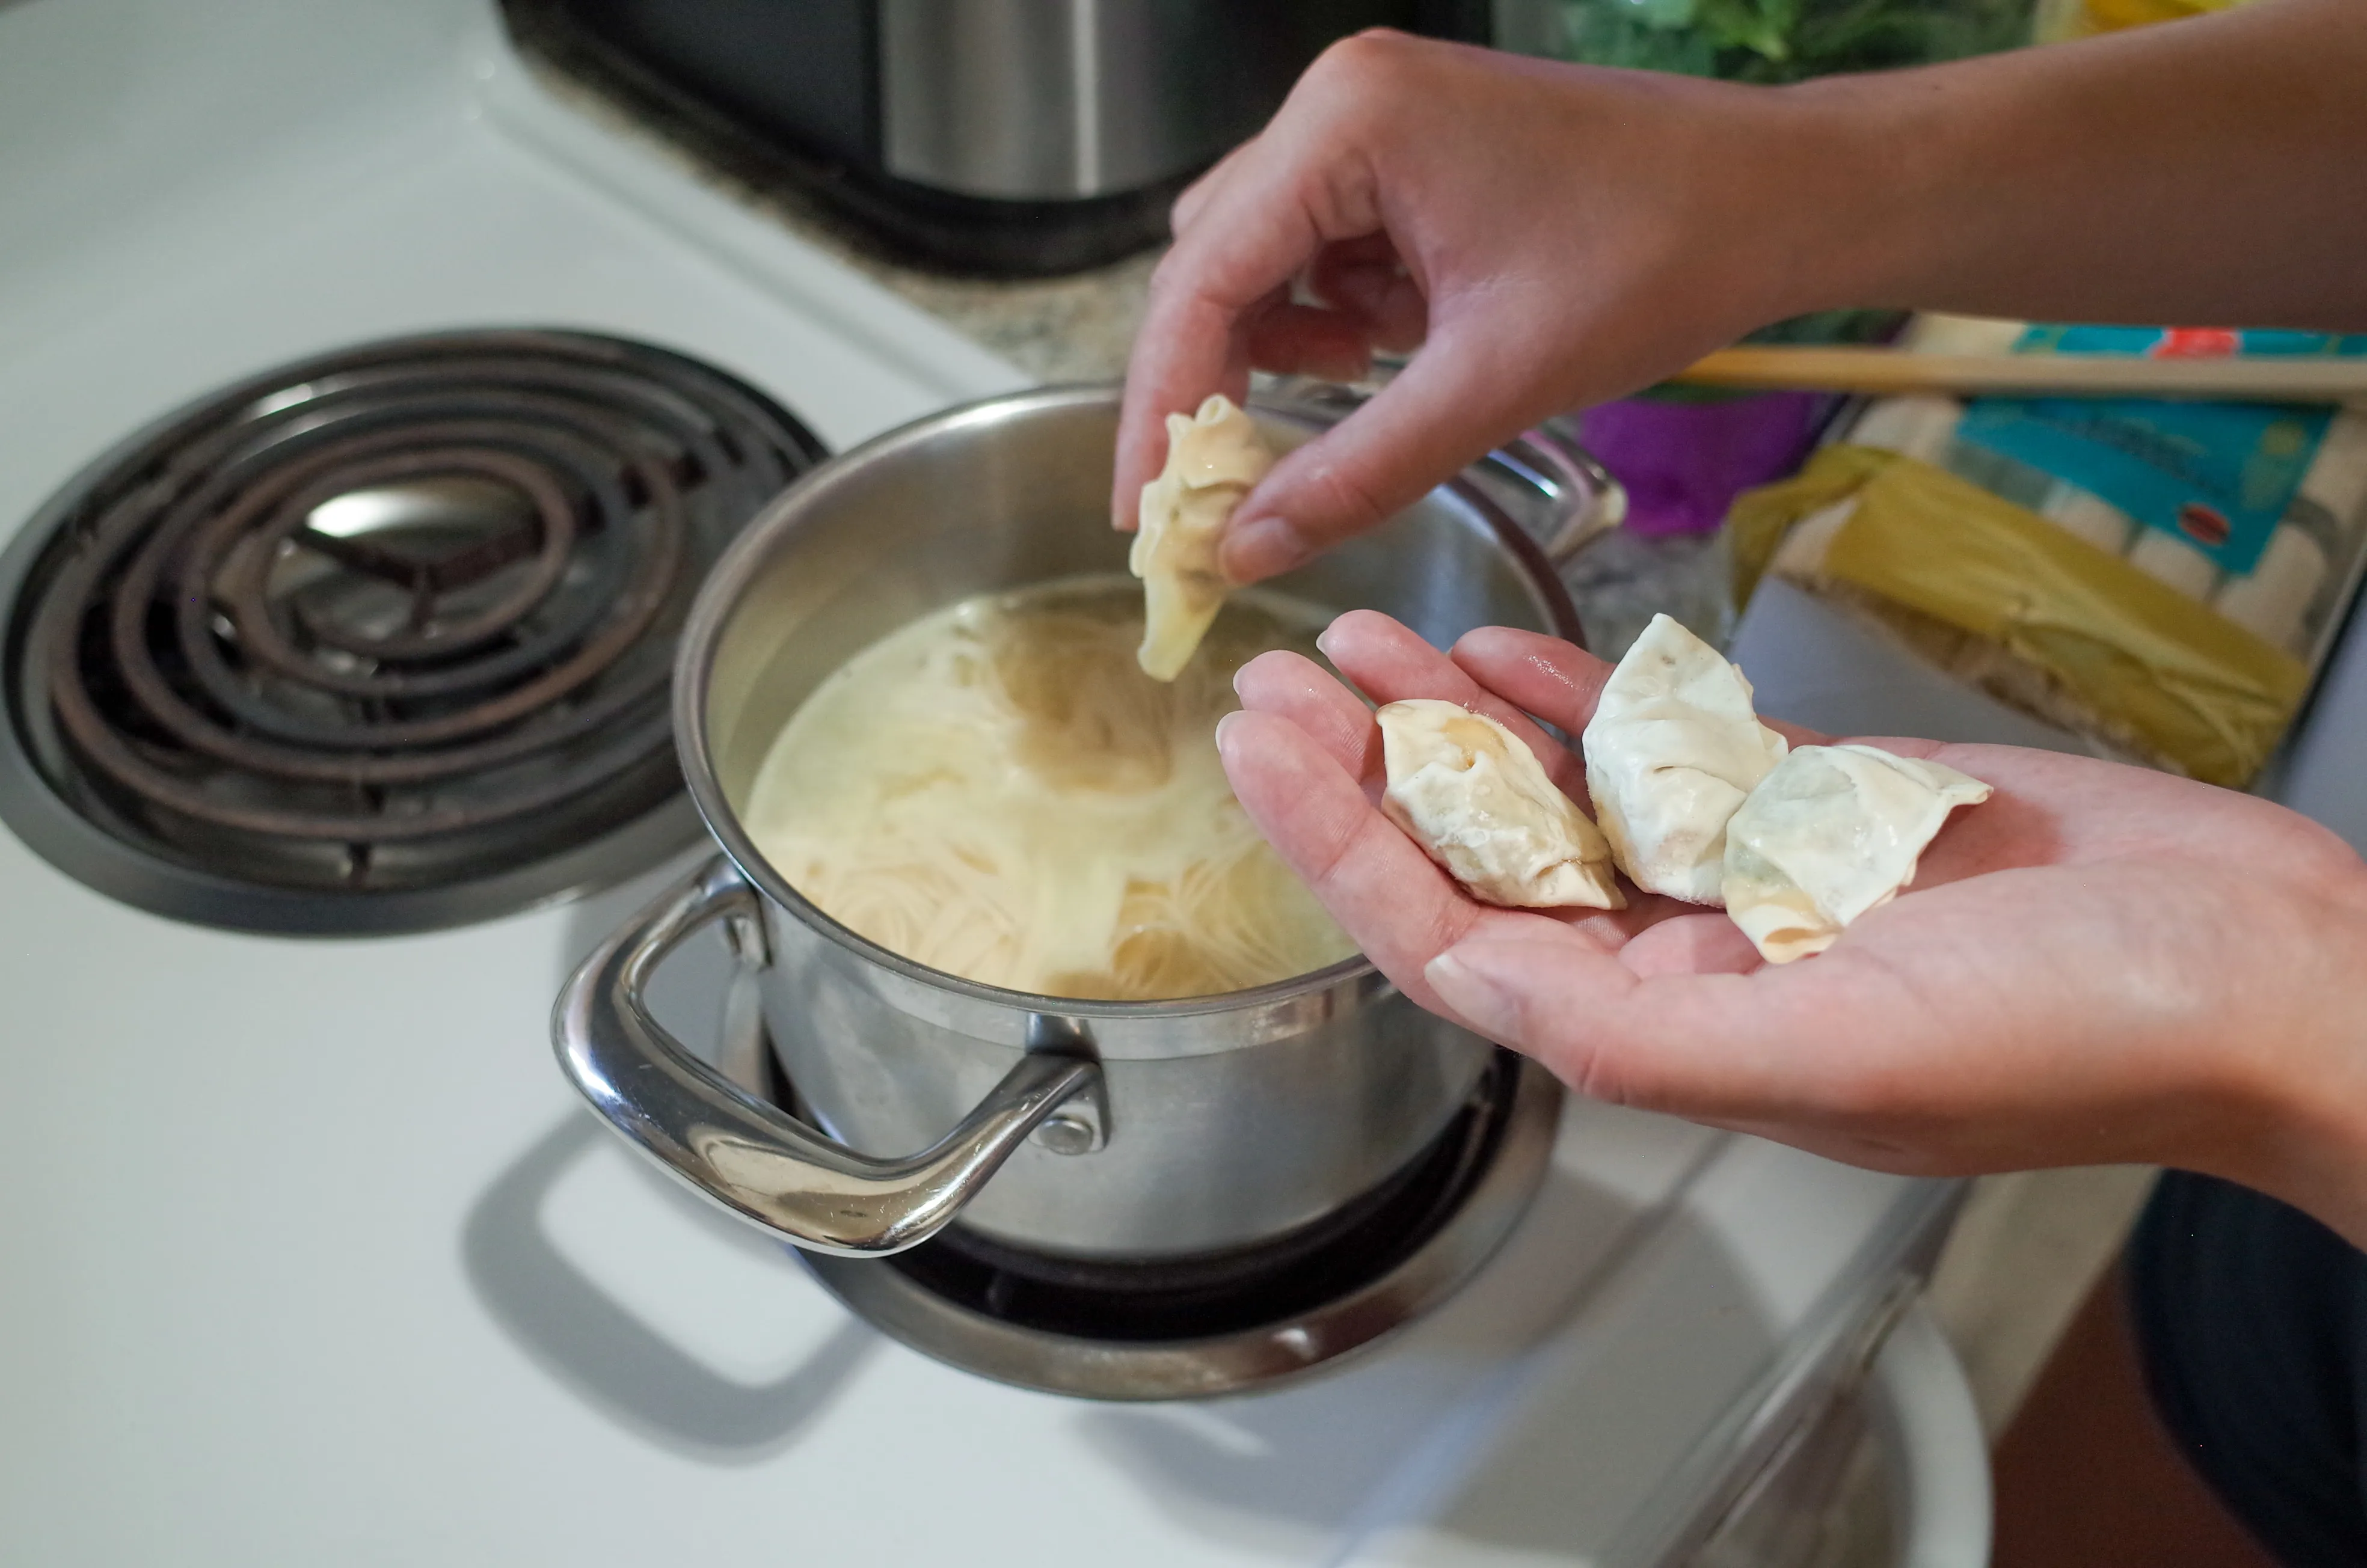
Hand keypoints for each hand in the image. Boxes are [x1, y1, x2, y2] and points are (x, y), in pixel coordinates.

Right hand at [1114, 32, 1833, 581]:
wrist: (1775, 196)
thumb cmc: (1659, 256)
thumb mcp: (1491, 384)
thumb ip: (1355, 472)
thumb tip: (1244, 549)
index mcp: (1349, 122)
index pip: (1201, 278)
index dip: (1161, 406)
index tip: (1144, 511)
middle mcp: (1340, 102)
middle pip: (1214, 265)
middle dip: (1217, 383)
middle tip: (1223, 493)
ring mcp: (1371, 121)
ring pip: (1262, 264)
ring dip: (1283, 351)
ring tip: (1363, 393)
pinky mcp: (1405, 154)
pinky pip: (1322, 252)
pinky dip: (1335, 323)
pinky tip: (1394, 353)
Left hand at [1218, 611, 2366, 1247]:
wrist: (2259, 967)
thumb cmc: (2081, 1037)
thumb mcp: (1839, 1061)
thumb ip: (1637, 1035)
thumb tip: (1480, 993)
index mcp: (1672, 1034)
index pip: (1455, 940)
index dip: (1342, 849)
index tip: (1262, 755)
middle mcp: (1689, 961)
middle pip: (1481, 859)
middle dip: (1368, 772)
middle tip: (1274, 683)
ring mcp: (1749, 877)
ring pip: (1557, 792)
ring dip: (1452, 720)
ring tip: (1354, 644)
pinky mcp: (1817, 805)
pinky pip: (1664, 750)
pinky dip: (1579, 700)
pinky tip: (1501, 653)